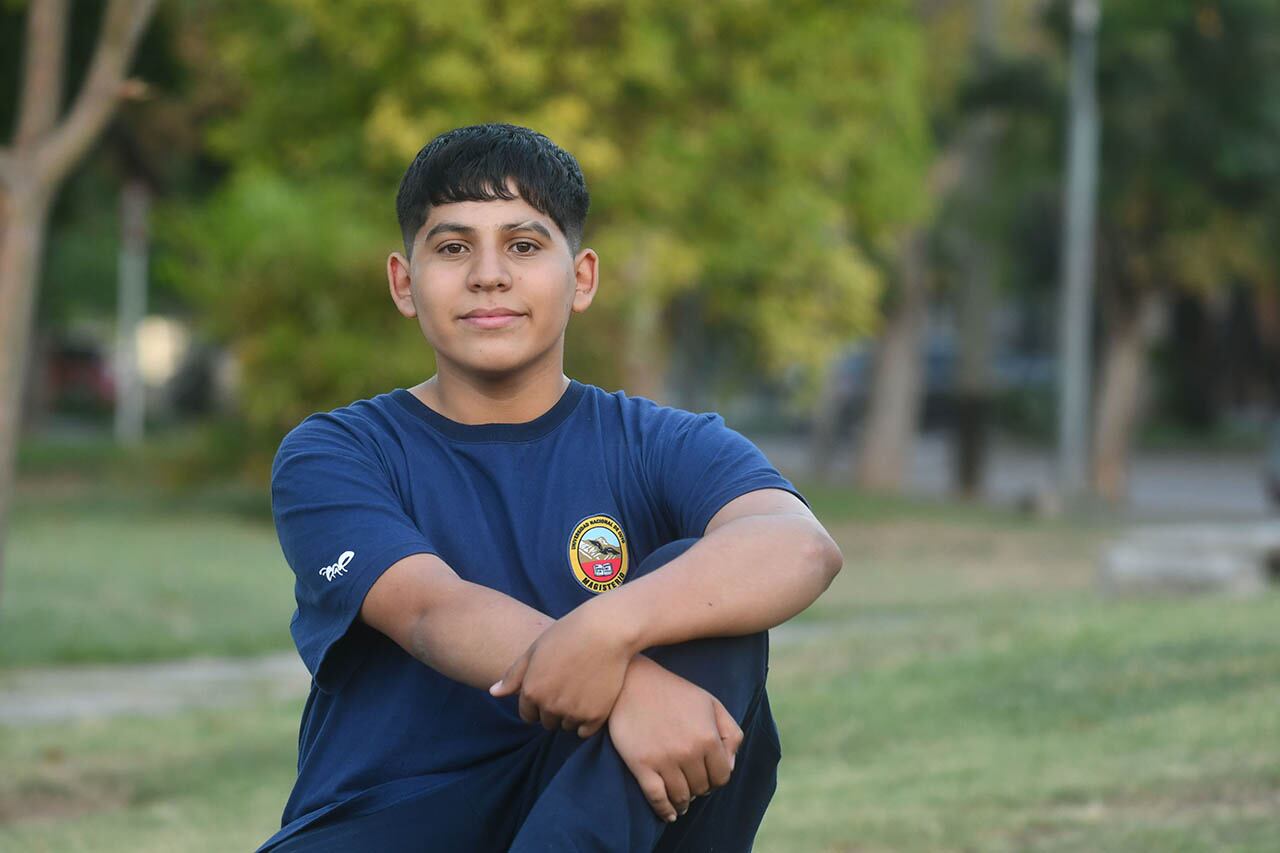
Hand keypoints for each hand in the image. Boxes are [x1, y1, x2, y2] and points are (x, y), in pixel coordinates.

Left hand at [489, 601, 633, 736]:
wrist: (606, 630)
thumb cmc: (568, 634)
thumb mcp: (536, 650)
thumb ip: (514, 675)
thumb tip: (493, 693)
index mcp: (532, 690)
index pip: (528, 715)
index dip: (537, 703)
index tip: (551, 687)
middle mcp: (549, 705)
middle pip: (547, 722)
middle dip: (553, 709)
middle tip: (568, 686)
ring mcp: (573, 712)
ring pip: (566, 725)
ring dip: (571, 714)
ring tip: (582, 689)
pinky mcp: (595, 716)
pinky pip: (585, 731)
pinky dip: (587, 721)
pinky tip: (592, 700)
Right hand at [607, 655, 743, 822]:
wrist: (633, 682)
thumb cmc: (675, 692)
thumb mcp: (711, 704)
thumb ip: (730, 733)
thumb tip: (731, 764)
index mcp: (708, 737)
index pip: (722, 776)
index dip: (717, 780)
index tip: (708, 778)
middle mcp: (688, 752)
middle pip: (701, 788)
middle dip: (700, 788)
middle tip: (692, 784)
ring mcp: (664, 760)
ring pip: (681, 796)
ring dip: (684, 802)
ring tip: (682, 801)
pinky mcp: (641, 765)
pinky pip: (656, 798)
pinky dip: (664, 811)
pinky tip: (669, 814)